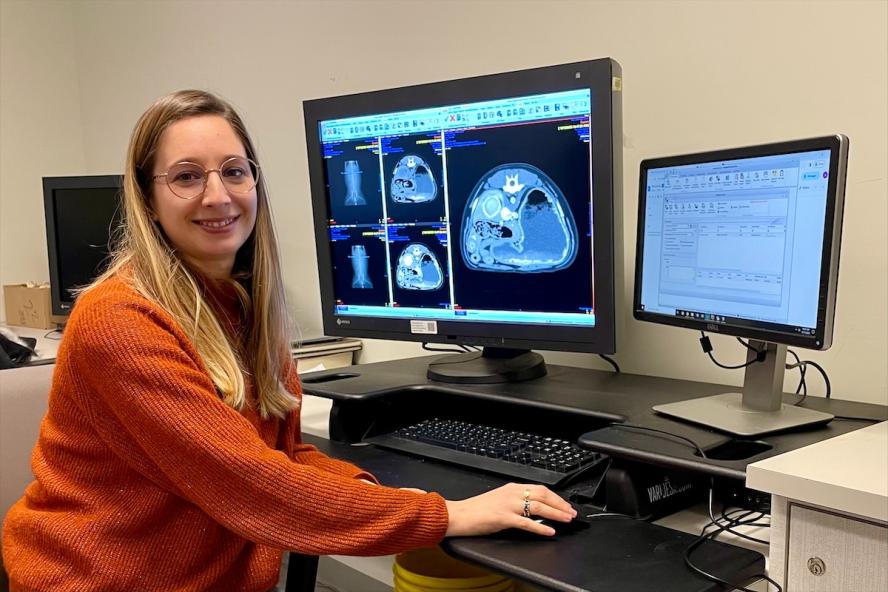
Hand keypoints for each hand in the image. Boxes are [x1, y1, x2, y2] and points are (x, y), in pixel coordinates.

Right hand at [444, 483, 575, 536]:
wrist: (458, 514)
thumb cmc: (476, 510)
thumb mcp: (498, 500)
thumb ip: (515, 501)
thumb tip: (533, 509)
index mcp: (511, 488)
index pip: (540, 489)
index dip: (556, 497)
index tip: (565, 504)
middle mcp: (511, 493)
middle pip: (543, 495)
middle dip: (560, 504)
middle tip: (571, 513)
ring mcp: (507, 505)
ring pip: (538, 506)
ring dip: (555, 513)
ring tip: (566, 520)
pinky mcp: (503, 518)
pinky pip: (526, 522)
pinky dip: (540, 527)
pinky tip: (549, 531)